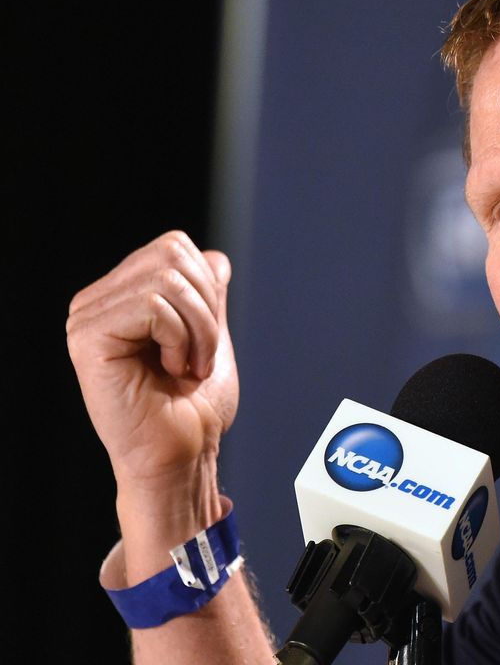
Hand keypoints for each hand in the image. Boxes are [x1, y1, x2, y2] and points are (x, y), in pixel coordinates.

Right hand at [66, 231, 237, 496]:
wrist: (183, 455)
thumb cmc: (193, 409)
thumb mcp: (209, 336)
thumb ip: (206, 295)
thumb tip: (212, 257)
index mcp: (123, 296)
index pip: (176, 246)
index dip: (207, 287)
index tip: (202, 339)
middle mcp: (97, 302)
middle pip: (172, 253)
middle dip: (206, 308)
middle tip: (197, 358)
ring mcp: (86, 318)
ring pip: (166, 279)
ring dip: (198, 329)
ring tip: (185, 367)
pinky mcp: (86, 338)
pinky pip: (153, 306)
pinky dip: (180, 339)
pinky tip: (169, 370)